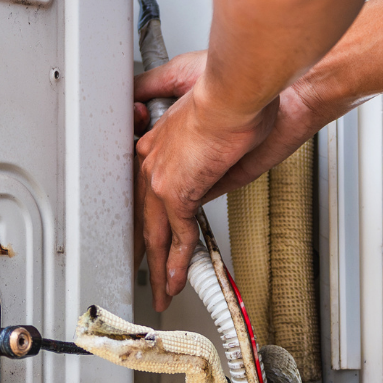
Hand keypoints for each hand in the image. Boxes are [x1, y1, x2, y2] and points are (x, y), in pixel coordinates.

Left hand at [135, 70, 276, 311]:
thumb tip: (209, 185)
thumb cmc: (233, 98)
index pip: (146, 193)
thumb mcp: (214, 134)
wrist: (238, 92)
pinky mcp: (177, 190)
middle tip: (150, 276)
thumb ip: (206, 166)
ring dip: (161, 267)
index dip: (149, 220)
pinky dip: (179, 261)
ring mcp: (161, 177)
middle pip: (145, 217)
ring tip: (164, 290)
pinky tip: (179, 277)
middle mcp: (152, 161)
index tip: (152, 239)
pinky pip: (178, 235)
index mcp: (157, 145)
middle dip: (148, 252)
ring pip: (156, 233)